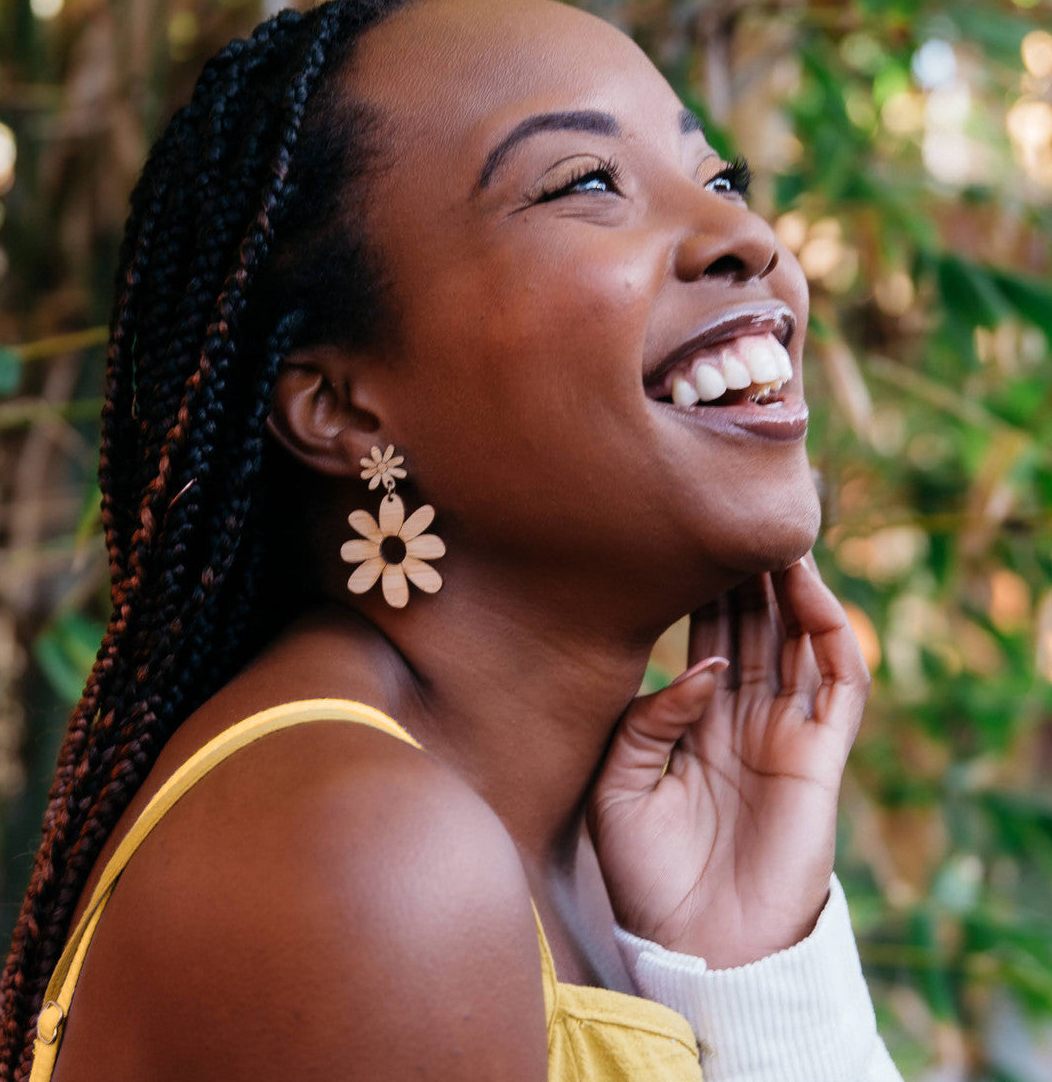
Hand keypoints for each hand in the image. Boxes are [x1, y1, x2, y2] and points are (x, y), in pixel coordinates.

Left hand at [587, 556, 870, 968]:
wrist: (692, 947)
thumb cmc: (645, 873)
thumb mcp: (619, 783)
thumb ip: (651, 718)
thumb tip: (702, 668)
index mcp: (694, 720)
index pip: (708, 633)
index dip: (704, 586)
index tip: (686, 532)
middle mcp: (743, 718)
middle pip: (755, 625)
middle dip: (746, 572)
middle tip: (734, 513)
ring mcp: (786, 735)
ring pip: (800, 641)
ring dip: (792, 588)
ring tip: (774, 536)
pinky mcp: (821, 759)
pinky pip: (840, 684)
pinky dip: (831, 634)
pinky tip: (808, 591)